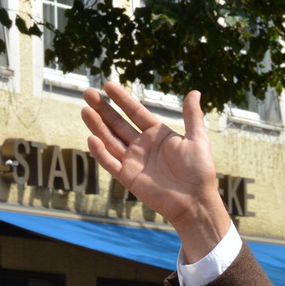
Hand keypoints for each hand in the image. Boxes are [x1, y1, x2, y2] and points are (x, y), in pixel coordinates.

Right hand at [81, 83, 232, 254]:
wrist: (195, 200)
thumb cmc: (199, 171)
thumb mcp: (197, 139)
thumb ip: (192, 116)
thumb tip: (195, 92)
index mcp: (157, 134)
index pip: (135, 112)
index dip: (122, 99)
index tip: (107, 85)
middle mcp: (143, 145)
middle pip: (118, 123)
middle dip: (103, 109)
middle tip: (88, 93)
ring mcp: (133, 160)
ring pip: (110, 139)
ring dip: (97, 126)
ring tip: (85, 110)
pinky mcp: (128, 177)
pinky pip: (110, 162)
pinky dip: (100, 152)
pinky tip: (92, 138)